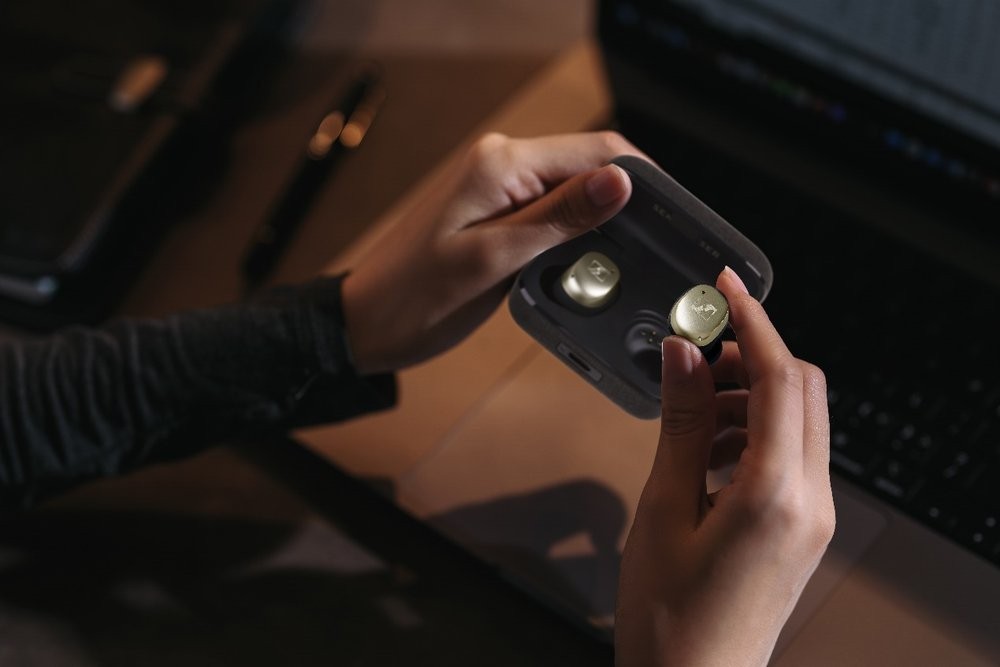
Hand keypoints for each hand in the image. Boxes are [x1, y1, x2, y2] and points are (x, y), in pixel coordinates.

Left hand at [339, 131, 645, 373]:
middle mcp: (502, 163)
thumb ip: (557, 218)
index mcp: (501, 164)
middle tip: (663, 244)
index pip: (595, 152)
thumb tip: (619, 182)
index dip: (644, 179)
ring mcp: (498, 186)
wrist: (365, 323)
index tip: (678, 216)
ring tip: (638, 256)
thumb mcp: (492, 262)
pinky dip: (580, 231)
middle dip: (630, 199)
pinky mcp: (496, 212)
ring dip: (607, 218)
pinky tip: (597, 261)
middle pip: (589, 165)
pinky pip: (553, 209)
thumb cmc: (416, 298)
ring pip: (575, 189)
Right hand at [615, 267, 834, 666]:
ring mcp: (813, 517)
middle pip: (802, 391)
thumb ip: (679, 425)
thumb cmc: (669, 617)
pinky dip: (753, 433)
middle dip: (750, 357)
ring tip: (689, 412)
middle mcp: (811, 501)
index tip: (725, 287)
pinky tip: (706, 451)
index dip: (753, 322)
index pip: (781, 378)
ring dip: (748, 397)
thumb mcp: (663, 509)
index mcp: (777, 494)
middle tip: (694, 352)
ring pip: (798, 421)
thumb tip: (682, 353)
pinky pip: (791, 456)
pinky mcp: (802, 528)